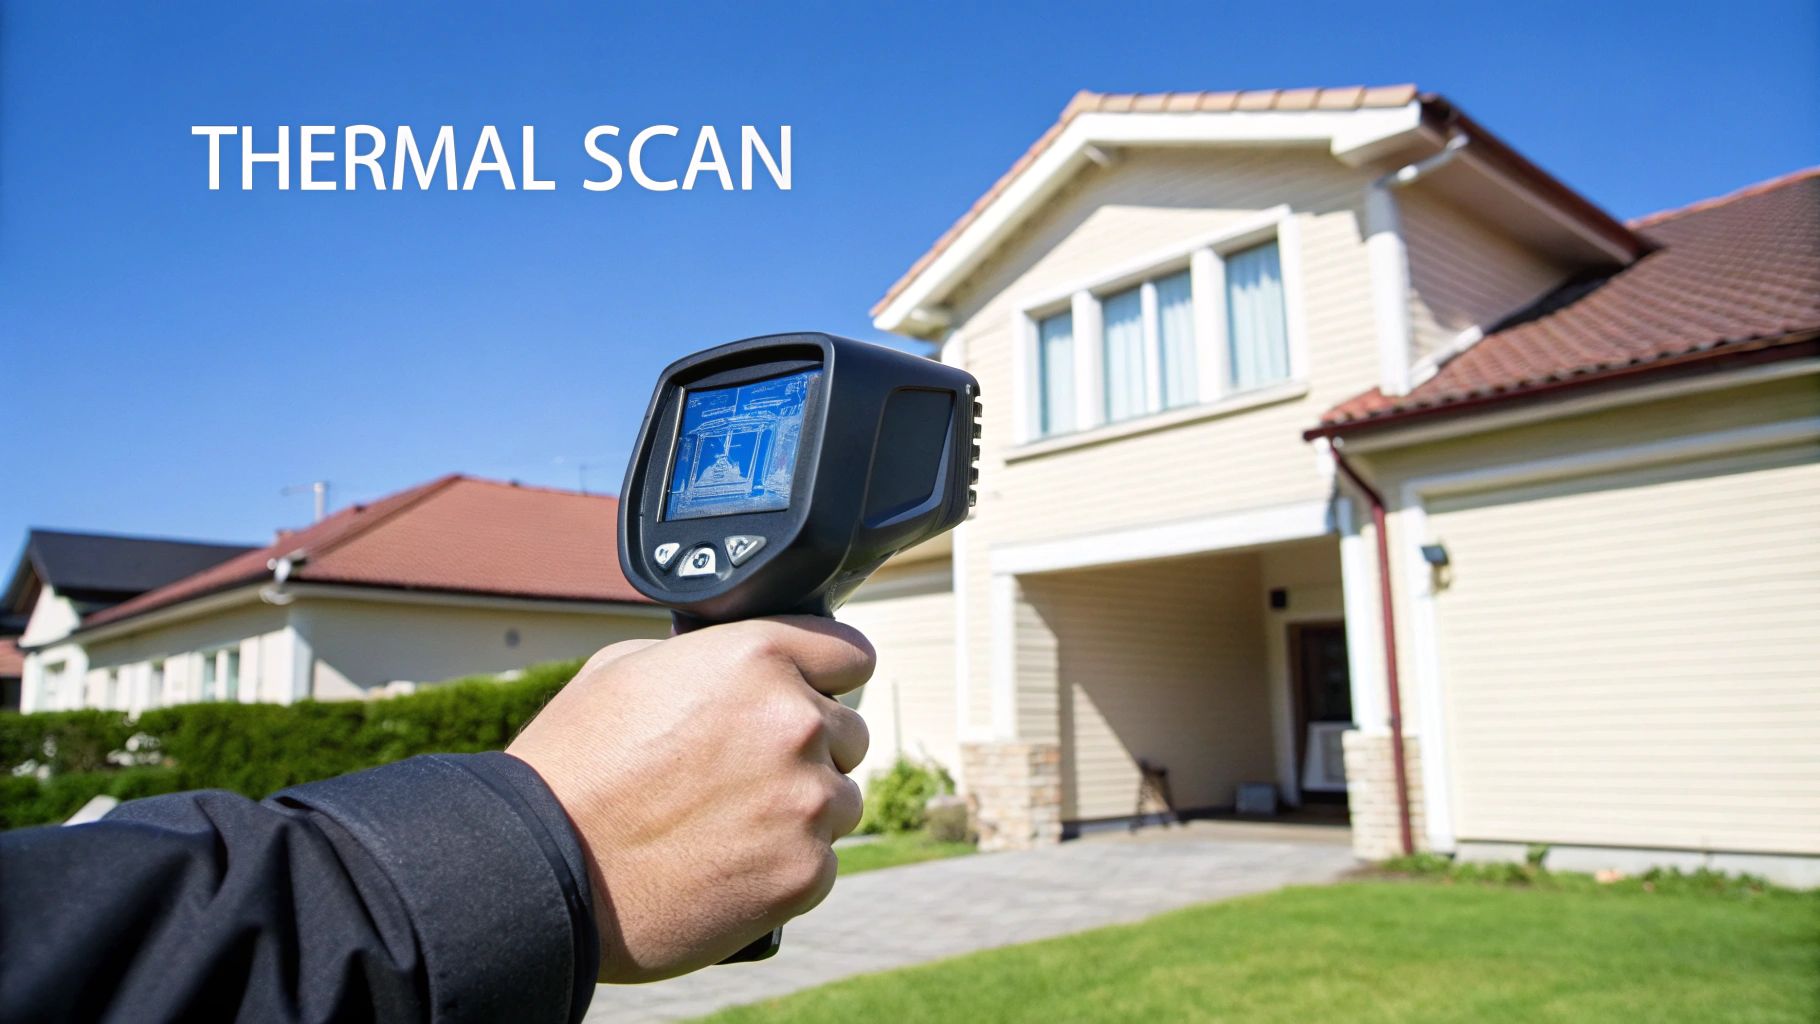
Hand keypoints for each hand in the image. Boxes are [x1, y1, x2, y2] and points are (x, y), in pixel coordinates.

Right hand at [507, 616, 872, 982]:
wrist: (541, 872)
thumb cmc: (572, 769)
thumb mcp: (625, 670)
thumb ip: (706, 660)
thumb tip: (737, 666)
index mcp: (757, 656)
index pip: (851, 653)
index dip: (828, 676)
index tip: (814, 696)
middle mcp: (795, 720)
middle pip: (849, 732)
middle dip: (808, 749)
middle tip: (744, 776)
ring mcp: (806, 800)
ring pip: (840, 800)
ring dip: (801, 810)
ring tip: (728, 826)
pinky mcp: (805, 872)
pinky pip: (821, 861)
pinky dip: (785, 867)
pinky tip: (727, 867)